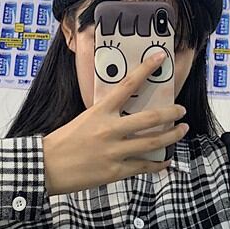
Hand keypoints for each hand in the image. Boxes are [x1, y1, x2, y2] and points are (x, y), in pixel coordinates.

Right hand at [42, 51, 187, 194]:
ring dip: (172, 136)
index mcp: (100, 111)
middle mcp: (110, 129)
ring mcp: (114, 151)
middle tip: (181, 110)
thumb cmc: (63, 142)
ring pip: (152, 143)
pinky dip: (158, 164)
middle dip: (171, 113)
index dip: (146, 69)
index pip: (127, 85)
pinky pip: (143, 167)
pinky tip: (166, 161)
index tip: (161, 58)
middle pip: (149, 118)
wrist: (47, 166)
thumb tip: (126, 116)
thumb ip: (105, 117)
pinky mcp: (115, 171)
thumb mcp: (83, 120)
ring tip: (182, 130)